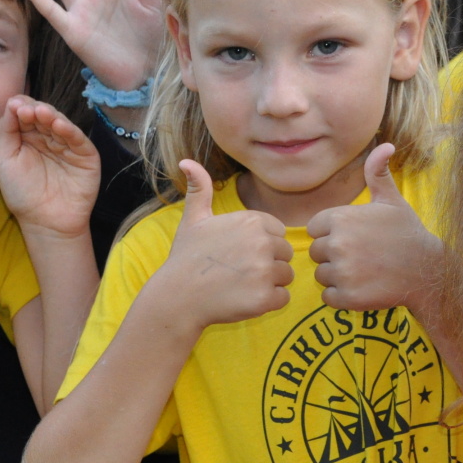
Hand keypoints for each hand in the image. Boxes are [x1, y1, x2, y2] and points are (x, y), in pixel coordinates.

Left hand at [0, 95, 101, 238]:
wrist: (45, 222)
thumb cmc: (22, 193)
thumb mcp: (6, 159)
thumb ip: (7, 131)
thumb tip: (12, 101)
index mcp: (28, 137)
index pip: (26, 114)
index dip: (20, 108)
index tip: (13, 106)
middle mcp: (48, 138)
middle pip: (43, 115)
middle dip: (34, 110)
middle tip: (25, 109)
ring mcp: (68, 145)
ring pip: (60, 123)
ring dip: (51, 116)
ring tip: (41, 112)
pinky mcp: (86, 155)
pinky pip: (78, 138)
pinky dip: (69, 130)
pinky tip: (58, 124)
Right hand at [163, 160, 294, 330]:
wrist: (177, 297)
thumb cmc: (186, 257)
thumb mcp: (193, 219)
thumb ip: (200, 189)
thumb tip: (186, 160)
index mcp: (251, 221)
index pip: (277, 233)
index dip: (260, 245)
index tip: (238, 253)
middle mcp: (262, 242)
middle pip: (284, 254)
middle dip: (267, 264)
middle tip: (238, 271)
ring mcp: (265, 271)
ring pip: (286, 276)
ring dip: (269, 283)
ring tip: (240, 285)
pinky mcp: (265, 298)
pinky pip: (283, 298)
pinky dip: (268, 302)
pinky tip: (244, 299)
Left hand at [307, 144, 442, 312]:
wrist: (427, 271)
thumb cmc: (406, 233)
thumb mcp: (391, 200)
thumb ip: (377, 172)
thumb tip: (386, 144)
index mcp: (340, 218)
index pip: (315, 228)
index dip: (332, 233)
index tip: (355, 237)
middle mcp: (337, 244)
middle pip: (316, 252)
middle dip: (333, 255)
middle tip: (361, 256)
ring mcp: (342, 272)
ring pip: (321, 275)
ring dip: (337, 276)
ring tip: (364, 271)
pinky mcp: (346, 297)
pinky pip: (328, 297)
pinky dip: (342, 296)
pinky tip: (363, 287)